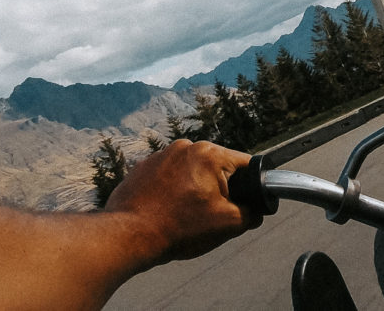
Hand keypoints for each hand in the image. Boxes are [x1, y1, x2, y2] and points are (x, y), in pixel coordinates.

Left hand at [105, 139, 255, 265]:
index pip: (244, 165)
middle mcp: (185, 146)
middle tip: (208, 214)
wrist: (128, 237)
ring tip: (183, 214)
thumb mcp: (228, 225)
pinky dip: (171, 191)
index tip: (238, 204)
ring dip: (193, 189)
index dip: (248, 186)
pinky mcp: (141, 168)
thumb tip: (256, 211)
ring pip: (191, 172)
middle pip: (216, 167)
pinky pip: (167, 176)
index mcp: (210, 154)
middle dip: (217, 189)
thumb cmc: (178, 229)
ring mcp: (160, 155)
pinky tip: (166, 211)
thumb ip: (252, 213)